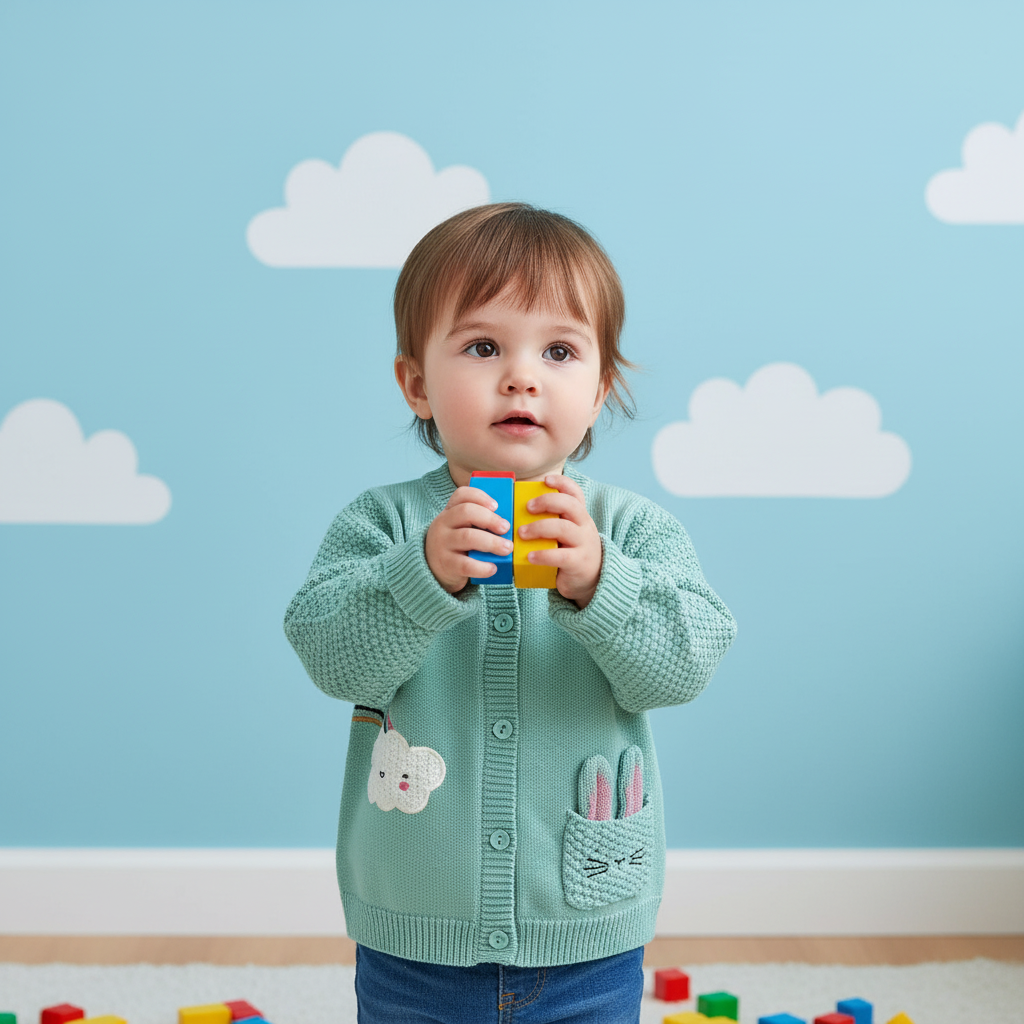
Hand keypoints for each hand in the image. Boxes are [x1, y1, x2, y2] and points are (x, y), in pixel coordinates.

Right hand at [425, 486, 511, 593]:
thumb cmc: (456, 545)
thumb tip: (508, 521)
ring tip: (507, 548)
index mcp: (450, 511)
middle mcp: (443, 524)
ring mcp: (442, 544)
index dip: (481, 497)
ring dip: (492, 542)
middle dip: (490, 519)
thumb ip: (478, 521)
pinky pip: (466, 564)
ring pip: (467, 537)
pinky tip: (493, 568)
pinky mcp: (446, 564)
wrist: (434, 570)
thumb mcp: (460, 528)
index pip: (461, 495)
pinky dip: (482, 567)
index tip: (496, 506)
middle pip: (466, 512)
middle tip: (506, 528)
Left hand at [518, 474, 602, 608]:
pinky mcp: (579, 562)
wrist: (592, 579)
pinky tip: (530, 556)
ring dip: (539, 528)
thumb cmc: (571, 551)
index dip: (562, 483)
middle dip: (547, 502)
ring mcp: (584, 544)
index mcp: (580, 516)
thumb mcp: (566, 533)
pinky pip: (560, 556)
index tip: (546, 480)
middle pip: (570, 505)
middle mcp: (584, 526)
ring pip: (563, 528)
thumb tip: (518, 510)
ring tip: (522, 533)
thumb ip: (551, 521)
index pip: (575, 493)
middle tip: (528, 507)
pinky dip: (543, 555)